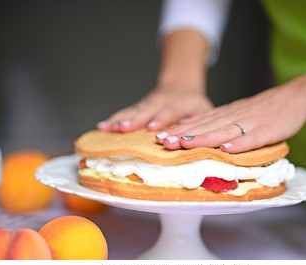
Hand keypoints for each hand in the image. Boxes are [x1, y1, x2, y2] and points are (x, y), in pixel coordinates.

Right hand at [97, 83, 212, 131]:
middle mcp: (160, 102)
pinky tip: (101, 126)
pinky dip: (113, 119)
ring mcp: (148, 104)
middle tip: (124, 128)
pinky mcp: (139, 107)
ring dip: (120, 119)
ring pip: (133, 111)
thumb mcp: (204, 109)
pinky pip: (125, 112)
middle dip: (134, 120)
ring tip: (107, 127)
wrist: (181, 85)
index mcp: (179, 104)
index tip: (152, 128)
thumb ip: (201, 121)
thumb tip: (197, 137)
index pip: (170, 111)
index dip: (160, 119)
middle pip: (146, 111)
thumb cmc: (194, 103)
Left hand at [156, 83, 305, 152]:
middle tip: (164, 142)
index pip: (198, 123)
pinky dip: (240, 144)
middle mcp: (233, 118)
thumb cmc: (260, 109)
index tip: (159, 138)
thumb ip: (212, 120)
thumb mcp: (232, 112)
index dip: (179, 131)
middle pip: (206, 127)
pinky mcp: (268, 130)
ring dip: (204, 138)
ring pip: (224, 131)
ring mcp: (250, 123)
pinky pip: (253, 138)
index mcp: (225, 115)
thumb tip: (186, 127)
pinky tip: (227, 149)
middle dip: (184, 135)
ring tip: (186, 144)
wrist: (292, 97)